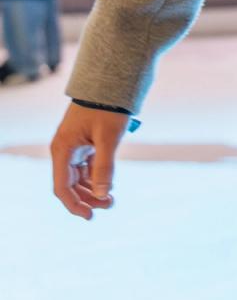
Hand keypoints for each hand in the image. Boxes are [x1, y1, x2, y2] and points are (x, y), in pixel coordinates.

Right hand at [50, 104, 127, 220]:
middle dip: (87, 198)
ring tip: (111, 199)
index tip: (90, 216)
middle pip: (70, 184)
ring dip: (92, 189)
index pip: (61, 187)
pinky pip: (86, 166)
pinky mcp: (85, 143)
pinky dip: (96, 177)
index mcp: (62, 150)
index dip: (74, 204)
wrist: (111, 82)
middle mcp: (64, 150)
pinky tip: (108, 184)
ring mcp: (74, 147)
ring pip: (78, 177)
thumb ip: (104, 167)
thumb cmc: (107, 108)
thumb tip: (102, 194)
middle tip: (109, 206)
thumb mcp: (108, 138)